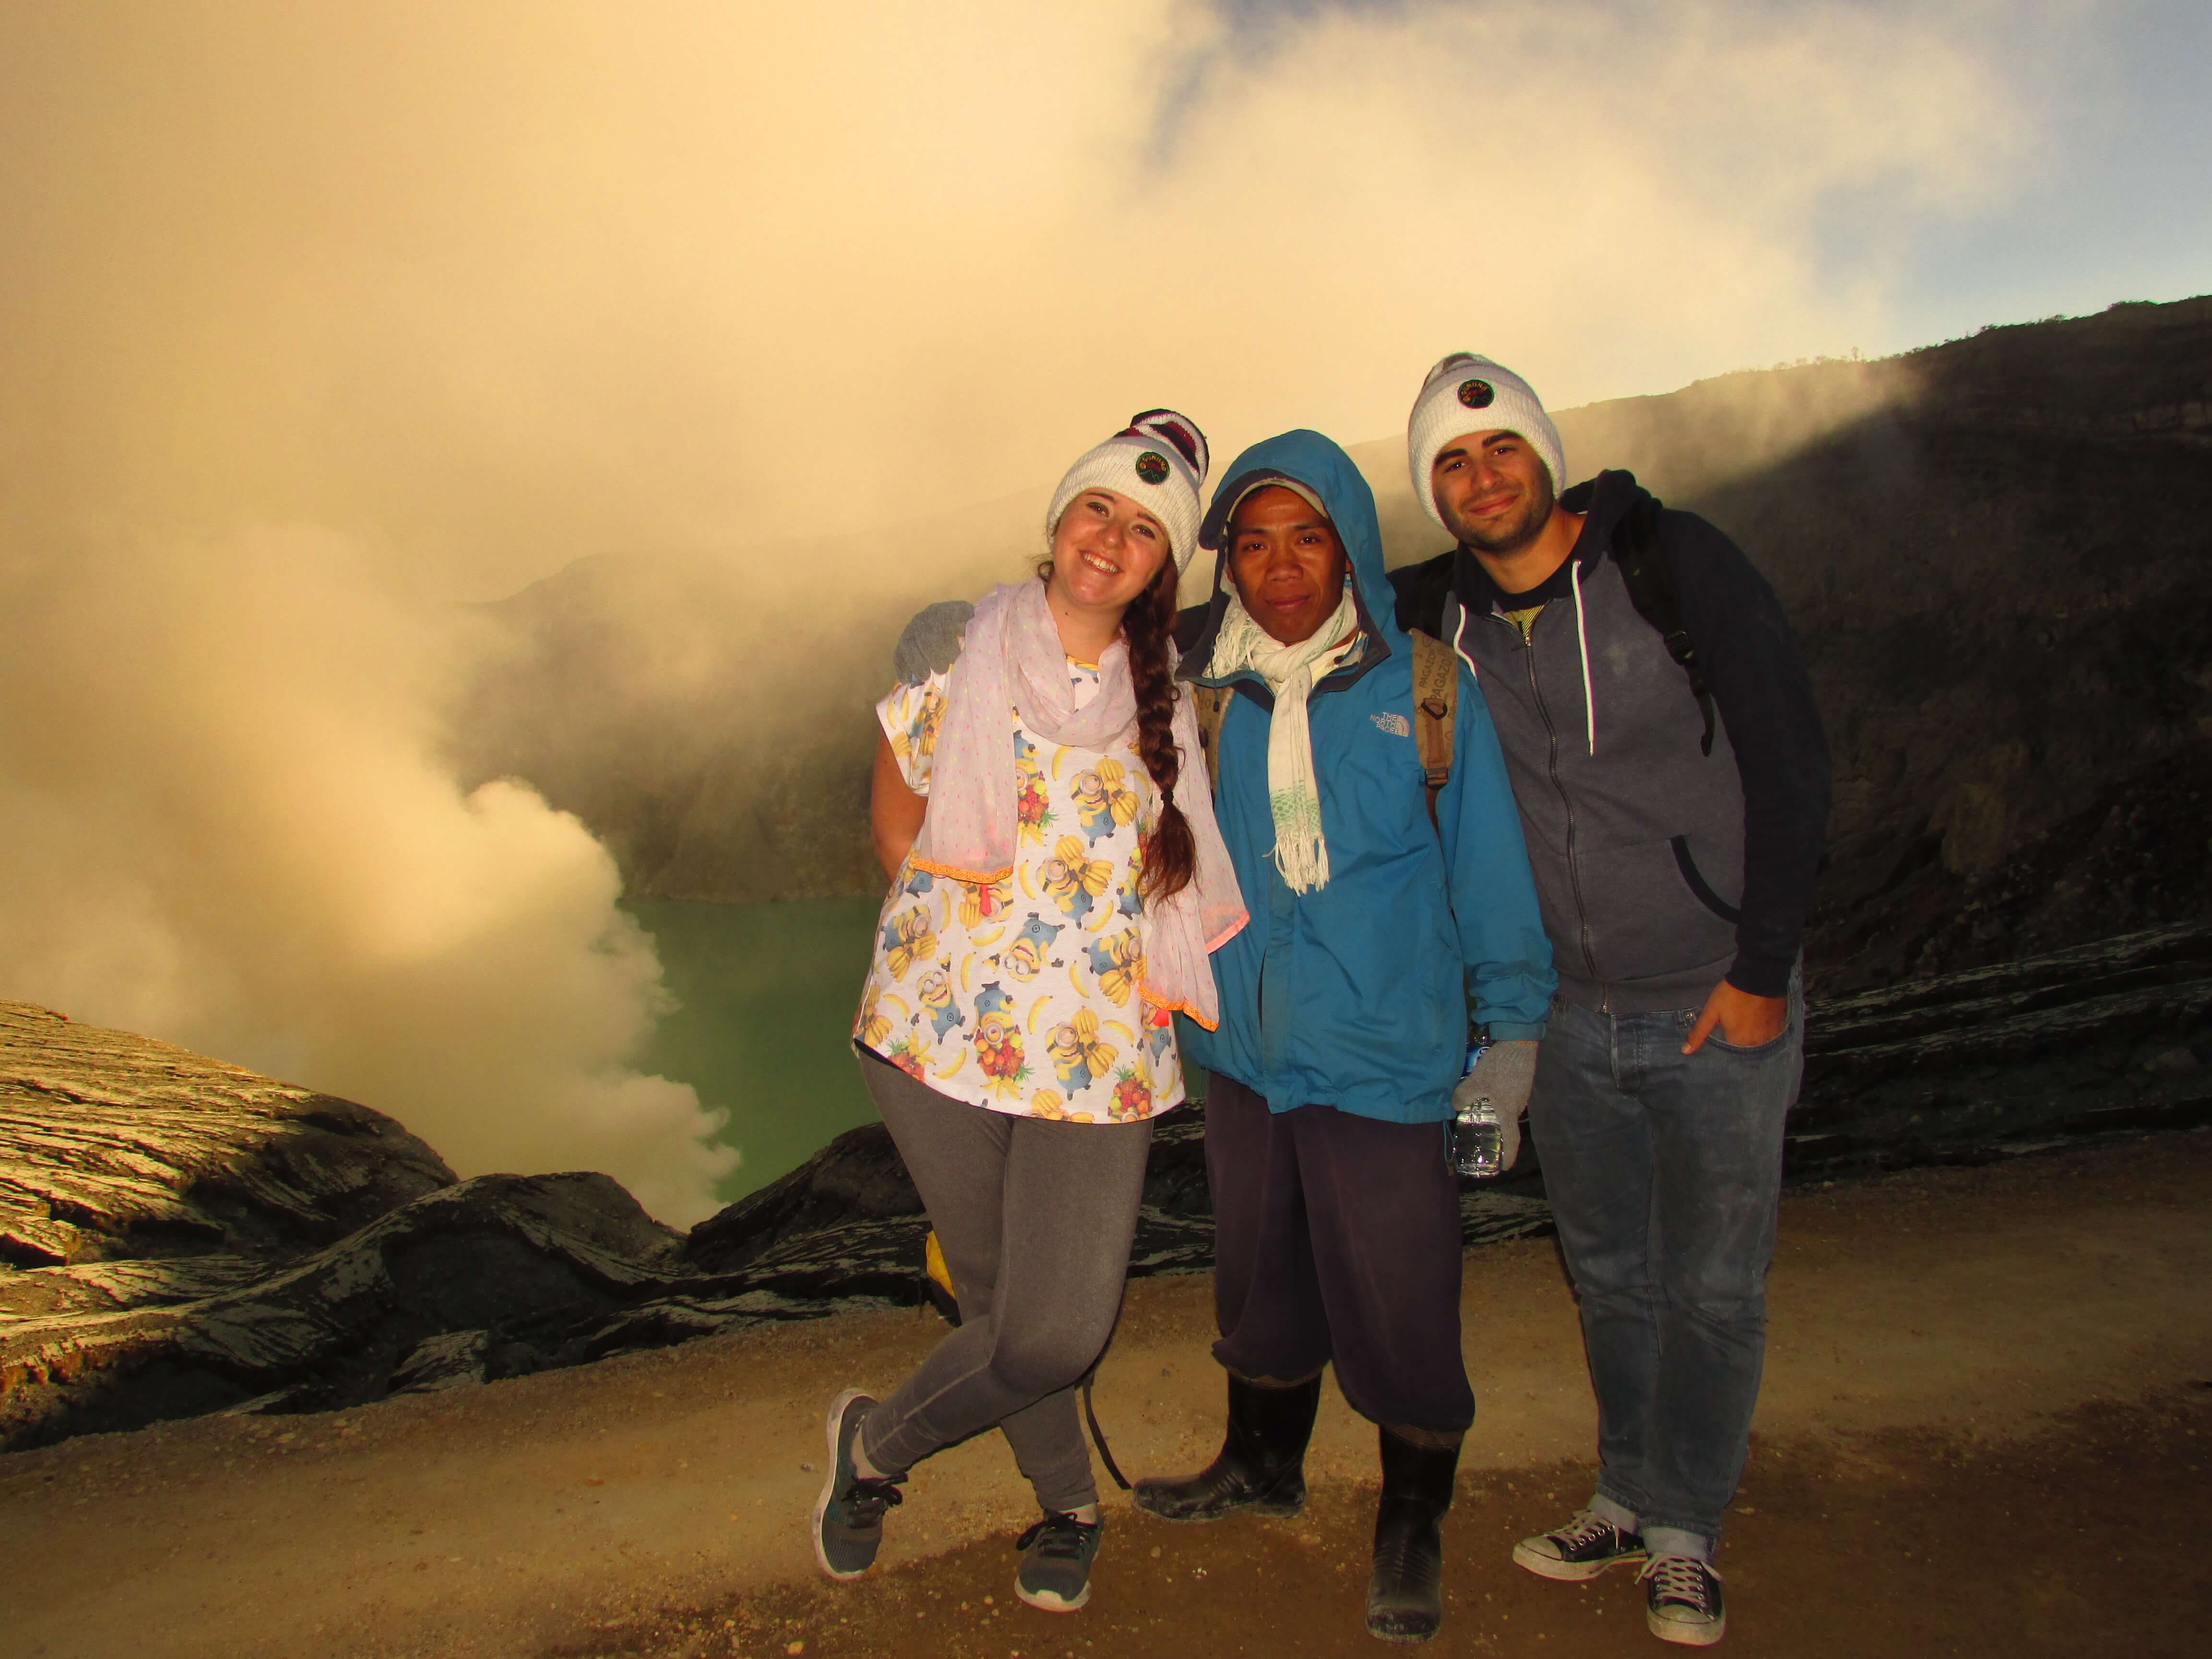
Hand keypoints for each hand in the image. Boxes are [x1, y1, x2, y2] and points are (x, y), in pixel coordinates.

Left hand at [1456, 1039, 1537, 1171]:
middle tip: (1482, 1138)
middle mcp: (1517, 1107)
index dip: (1508, 1156)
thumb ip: (1463, 1096)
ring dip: (1495, 1115)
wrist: (1518, 1042)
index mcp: (1508, 1111)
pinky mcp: (1520, 1084)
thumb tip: (1456, 1106)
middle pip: (1507, 1126)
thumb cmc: (1499, 1066)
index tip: (1503, 1167)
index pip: (1511, 1141)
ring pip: (1506, 1111)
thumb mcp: (1476, 1082)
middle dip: (1496, 1135)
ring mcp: (1520, 1095)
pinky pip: (1507, 1099)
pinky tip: (1486, 1094)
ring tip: (1479, 1114)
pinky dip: (1497, 1102)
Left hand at [1682, 980, 1785, 1054]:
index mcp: (1739, 1042)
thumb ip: (1699, 1033)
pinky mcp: (1781, 1025)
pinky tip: (1761, 1020)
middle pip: (1747, 1047)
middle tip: (1737, 1024)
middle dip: (1741, 1039)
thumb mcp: (1711, 1012)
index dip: (1728, 1040)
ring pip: (1760, 1042)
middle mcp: (1757, 1043)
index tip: (1727, 1031)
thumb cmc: (1731, 994)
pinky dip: (1766, 1030)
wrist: (1759, 976)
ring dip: (1755, 1035)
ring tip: (1749, 1022)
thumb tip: (1685, 1052)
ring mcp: (1771, 1034)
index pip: (1731, 1052)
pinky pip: (1772, 1034)